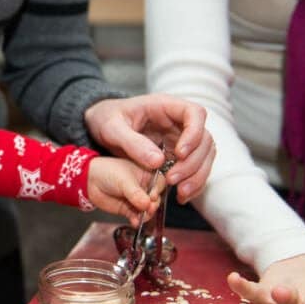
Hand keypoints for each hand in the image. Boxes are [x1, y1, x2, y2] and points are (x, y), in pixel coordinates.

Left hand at [84, 94, 214, 203]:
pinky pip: (194, 169)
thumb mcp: (112, 128)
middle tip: (172, 180)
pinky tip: (181, 196)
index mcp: (165, 106)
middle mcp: (178, 122)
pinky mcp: (177, 156)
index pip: (194, 113)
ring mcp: (180, 139)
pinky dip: (192, 183)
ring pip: (204, 156)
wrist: (100, 126)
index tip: (180, 154)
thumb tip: (158, 161)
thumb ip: (132, 142)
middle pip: (204, 139)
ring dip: (197, 176)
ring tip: (180, 193)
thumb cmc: (106, 119)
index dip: (194, 133)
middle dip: (193, 162)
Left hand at [87, 157, 162, 226]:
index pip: (160, 182)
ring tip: (141, 217)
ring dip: (145, 215)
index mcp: (147, 173)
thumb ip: (135, 193)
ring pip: (147, 209)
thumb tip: (147, 205)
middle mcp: (144, 186)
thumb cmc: (107, 172)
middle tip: (148, 209)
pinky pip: (137, 216)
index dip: (158, 190)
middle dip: (153, 205)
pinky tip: (135, 221)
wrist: (90, 181)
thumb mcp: (123, 180)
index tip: (152, 196)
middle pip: (156, 198)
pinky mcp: (129, 209)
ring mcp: (137, 198)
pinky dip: (137, 220)